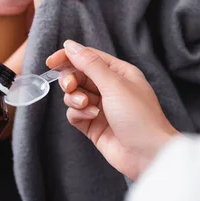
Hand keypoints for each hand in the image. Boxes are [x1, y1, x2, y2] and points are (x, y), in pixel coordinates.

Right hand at [47, 41, 177, 179]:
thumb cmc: (139, 116)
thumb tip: (71, 46)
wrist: (148, 155)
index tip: (51, 62)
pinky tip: (91, 117)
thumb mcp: (114, 84)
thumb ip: (90, 64)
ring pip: (74, 95)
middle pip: (78, 76)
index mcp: (119, 73)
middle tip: (69, 86)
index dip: (69, 57)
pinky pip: (75, 114)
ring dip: (75, 98)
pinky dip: (78, 113)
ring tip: (85, 105)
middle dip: (70, 79)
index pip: (89, 57)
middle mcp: (110, 88)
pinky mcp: (94, 126)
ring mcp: (101, 108)